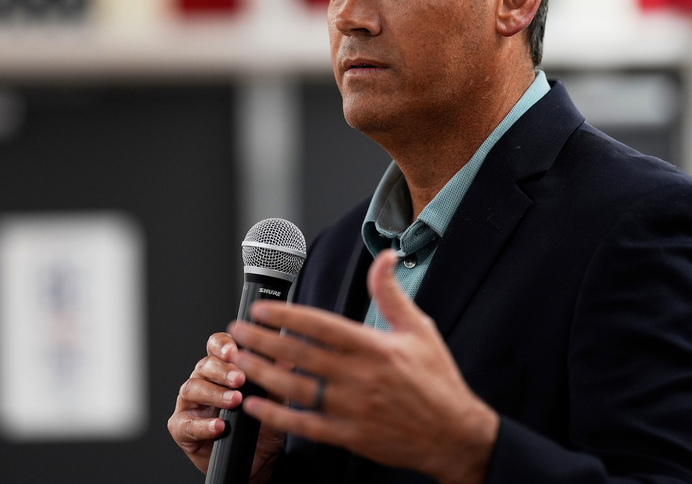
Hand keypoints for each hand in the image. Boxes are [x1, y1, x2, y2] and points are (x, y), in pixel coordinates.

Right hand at [167, 332, 285, 481]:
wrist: (259, 459)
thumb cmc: (263, 423)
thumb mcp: (274, 397)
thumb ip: (274, 375)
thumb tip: (287, 358)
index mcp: (222, 367)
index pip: (217, 346)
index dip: (222, 345)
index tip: (234, 351)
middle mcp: (203, 380)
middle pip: (205, 365)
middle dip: (223, 370)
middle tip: (240, 379)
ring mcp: (190, 403)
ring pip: (193, 389)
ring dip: (215, 394)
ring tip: (234, 401)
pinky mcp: (181, 427)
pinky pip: (187, 424)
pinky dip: (203, 425)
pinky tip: (219, 426)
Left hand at [227, 249, 499, 483]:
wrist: (454, 434)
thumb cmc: (437, 380)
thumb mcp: (419, 329)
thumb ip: (391, 292)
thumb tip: (385, 255)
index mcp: (375, 347)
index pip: (321, 325)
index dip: (287, 315)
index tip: (262, 308)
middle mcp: (360, 377)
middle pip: (300, 354)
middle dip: (262, 340)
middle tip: (237, 330)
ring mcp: (353, 408)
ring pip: (296, 389)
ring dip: (262, 372)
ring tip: (239, 359)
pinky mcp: (349, 435)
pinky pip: (304, 425)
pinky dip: (277, 416)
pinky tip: (255, 404)